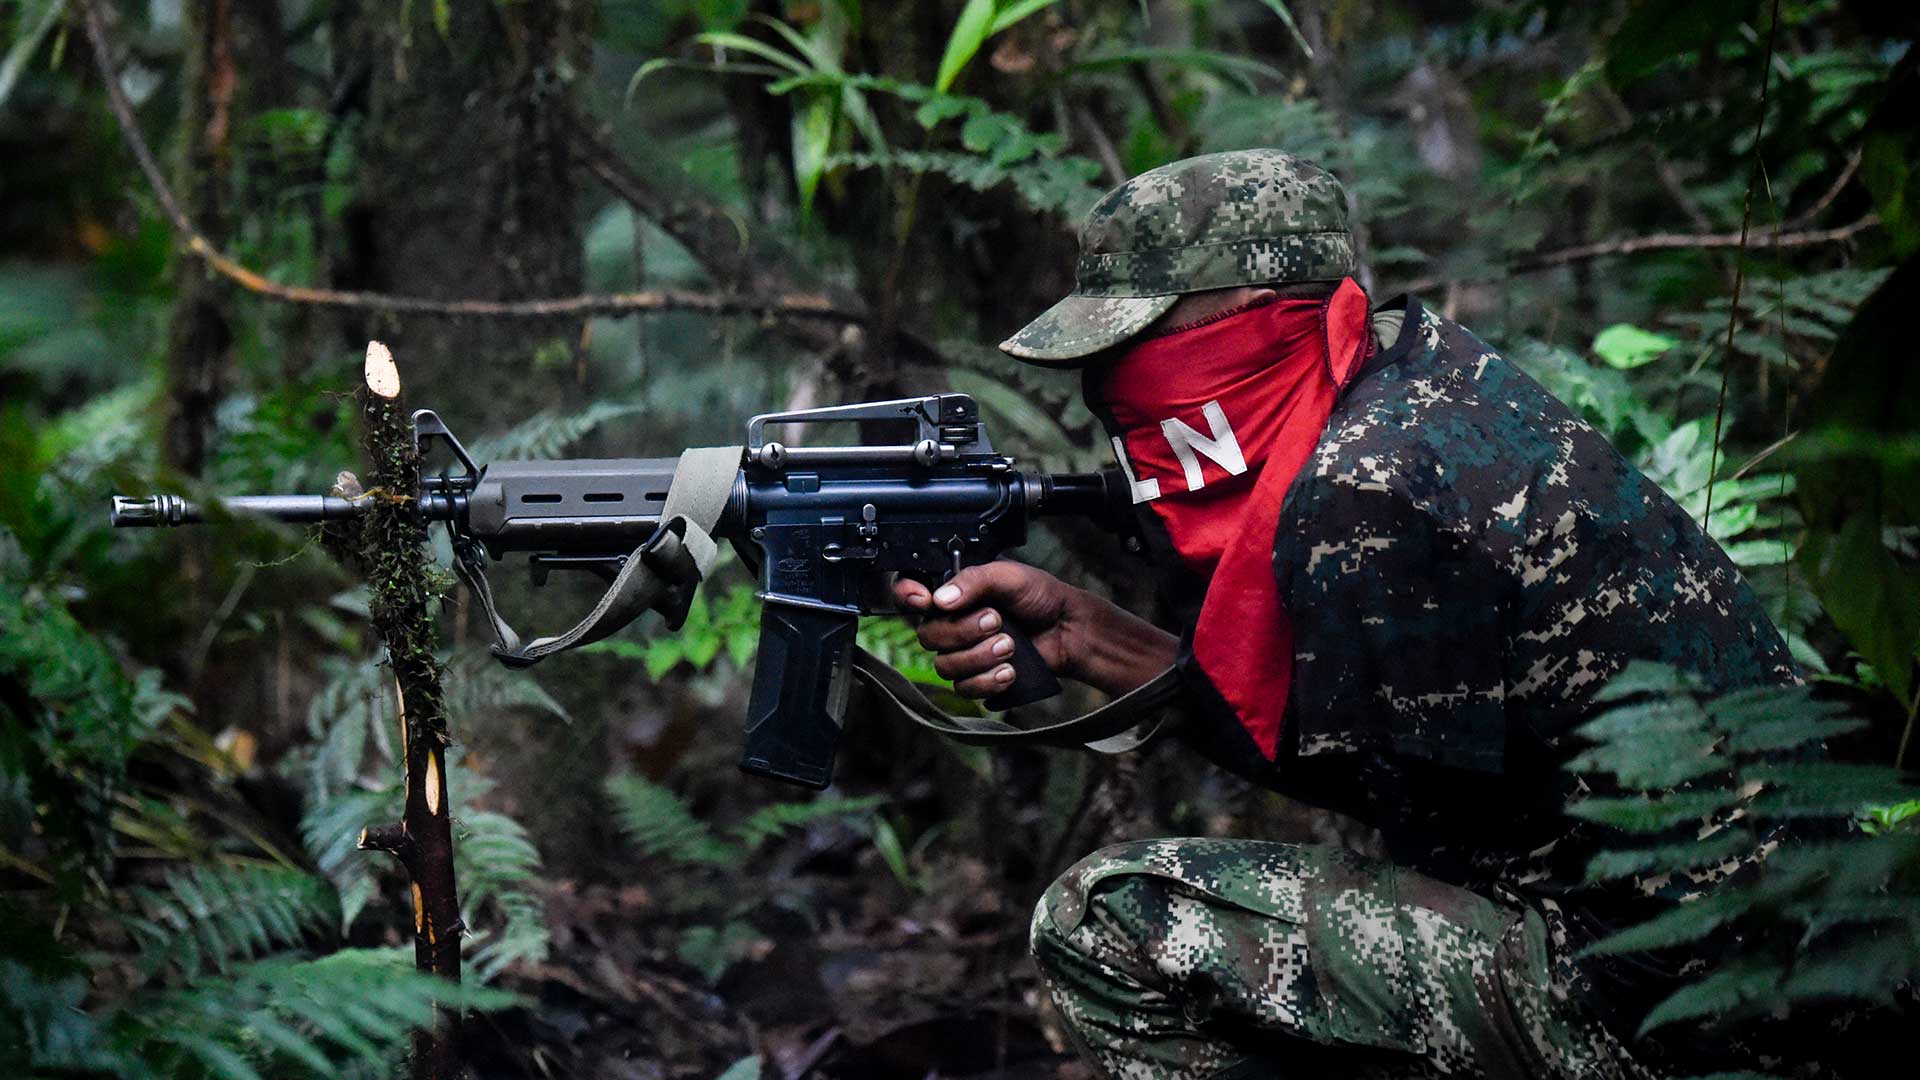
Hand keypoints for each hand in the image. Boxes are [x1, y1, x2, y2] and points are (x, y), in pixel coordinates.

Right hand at [891, 561, 1177, 699]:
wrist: (1069, 630)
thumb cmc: (1041, 596)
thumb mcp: (1009, 575)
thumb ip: (974, 580)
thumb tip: (940, 599)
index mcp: (952, 592)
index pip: (908, 593)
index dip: (906, 596)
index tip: (924, 599)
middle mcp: (950, 622)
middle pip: (927, 636)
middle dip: (963, 631)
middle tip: (997, 621)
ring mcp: (962, 653)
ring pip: (944, 666)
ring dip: (979, 657)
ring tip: (1011, 646)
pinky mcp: (977, 680)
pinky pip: (964, 689)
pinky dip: (988, 681)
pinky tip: (1010, 671)